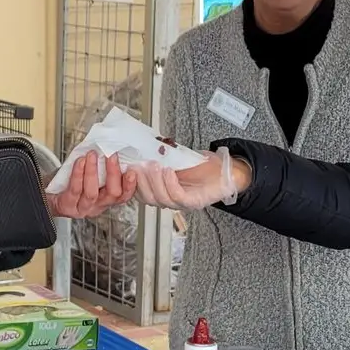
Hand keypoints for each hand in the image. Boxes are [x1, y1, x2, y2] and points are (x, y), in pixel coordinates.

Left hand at [46, 151, 136, 218]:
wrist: (46, 193)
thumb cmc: (69, 182)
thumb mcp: (90, 175)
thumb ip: (102, 167)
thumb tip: (110, 147)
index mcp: (106, 200)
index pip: (123, 196)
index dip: (130, 186)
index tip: (132, 171)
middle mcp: (96, 207)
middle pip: (112, 195)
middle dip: (113, 173)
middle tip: (112, 156)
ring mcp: (82, 208)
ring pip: (92, 192)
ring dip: (93, 171)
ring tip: (92, 155)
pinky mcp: (68, 206)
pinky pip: (75, 189)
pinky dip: (78, 174)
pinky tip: (80, 162)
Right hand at [133, 147, 249, 209]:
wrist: (225, 171)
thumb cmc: (201, 166)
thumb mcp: (174, 159)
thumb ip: (158, 157)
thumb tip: (138, 146)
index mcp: (161, 191)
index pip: (140, 193)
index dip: (131, 183)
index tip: (124, 169)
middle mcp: (170, 200)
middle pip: (148, 198)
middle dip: (140, 182)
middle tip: (137, 166)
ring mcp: (182, 203)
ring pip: (161, 198)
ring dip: (154, 181)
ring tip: (153, 165)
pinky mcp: (194, 202)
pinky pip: (177, 197)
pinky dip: (170, 184)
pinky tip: (168, 171)